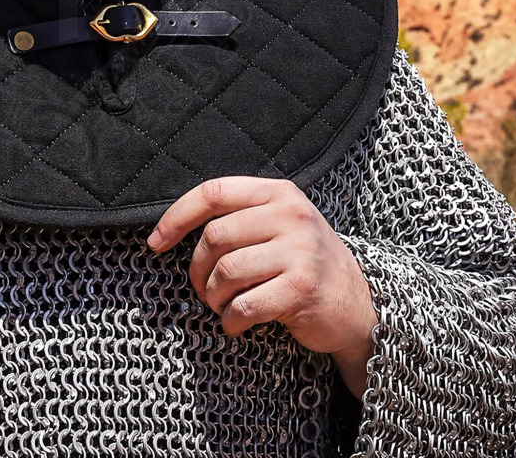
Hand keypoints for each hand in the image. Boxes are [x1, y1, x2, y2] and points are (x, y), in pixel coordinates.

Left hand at [148, 176, 375, 394]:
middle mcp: (291, 216)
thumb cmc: (304, 263)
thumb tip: (172, 228)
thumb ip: (240, 216)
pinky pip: (244, 305)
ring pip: (226, 272)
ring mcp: (299, 251)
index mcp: (279, 192)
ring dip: (213, 297)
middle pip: (215, 236)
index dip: (177, 217)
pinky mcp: (301, 289)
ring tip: (221, 305)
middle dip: (198, 269)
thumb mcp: (280, 224)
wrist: (360, 305)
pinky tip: (236, 323)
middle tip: (203, 288)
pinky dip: (231, 319)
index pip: (214, 192)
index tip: (156, 242)